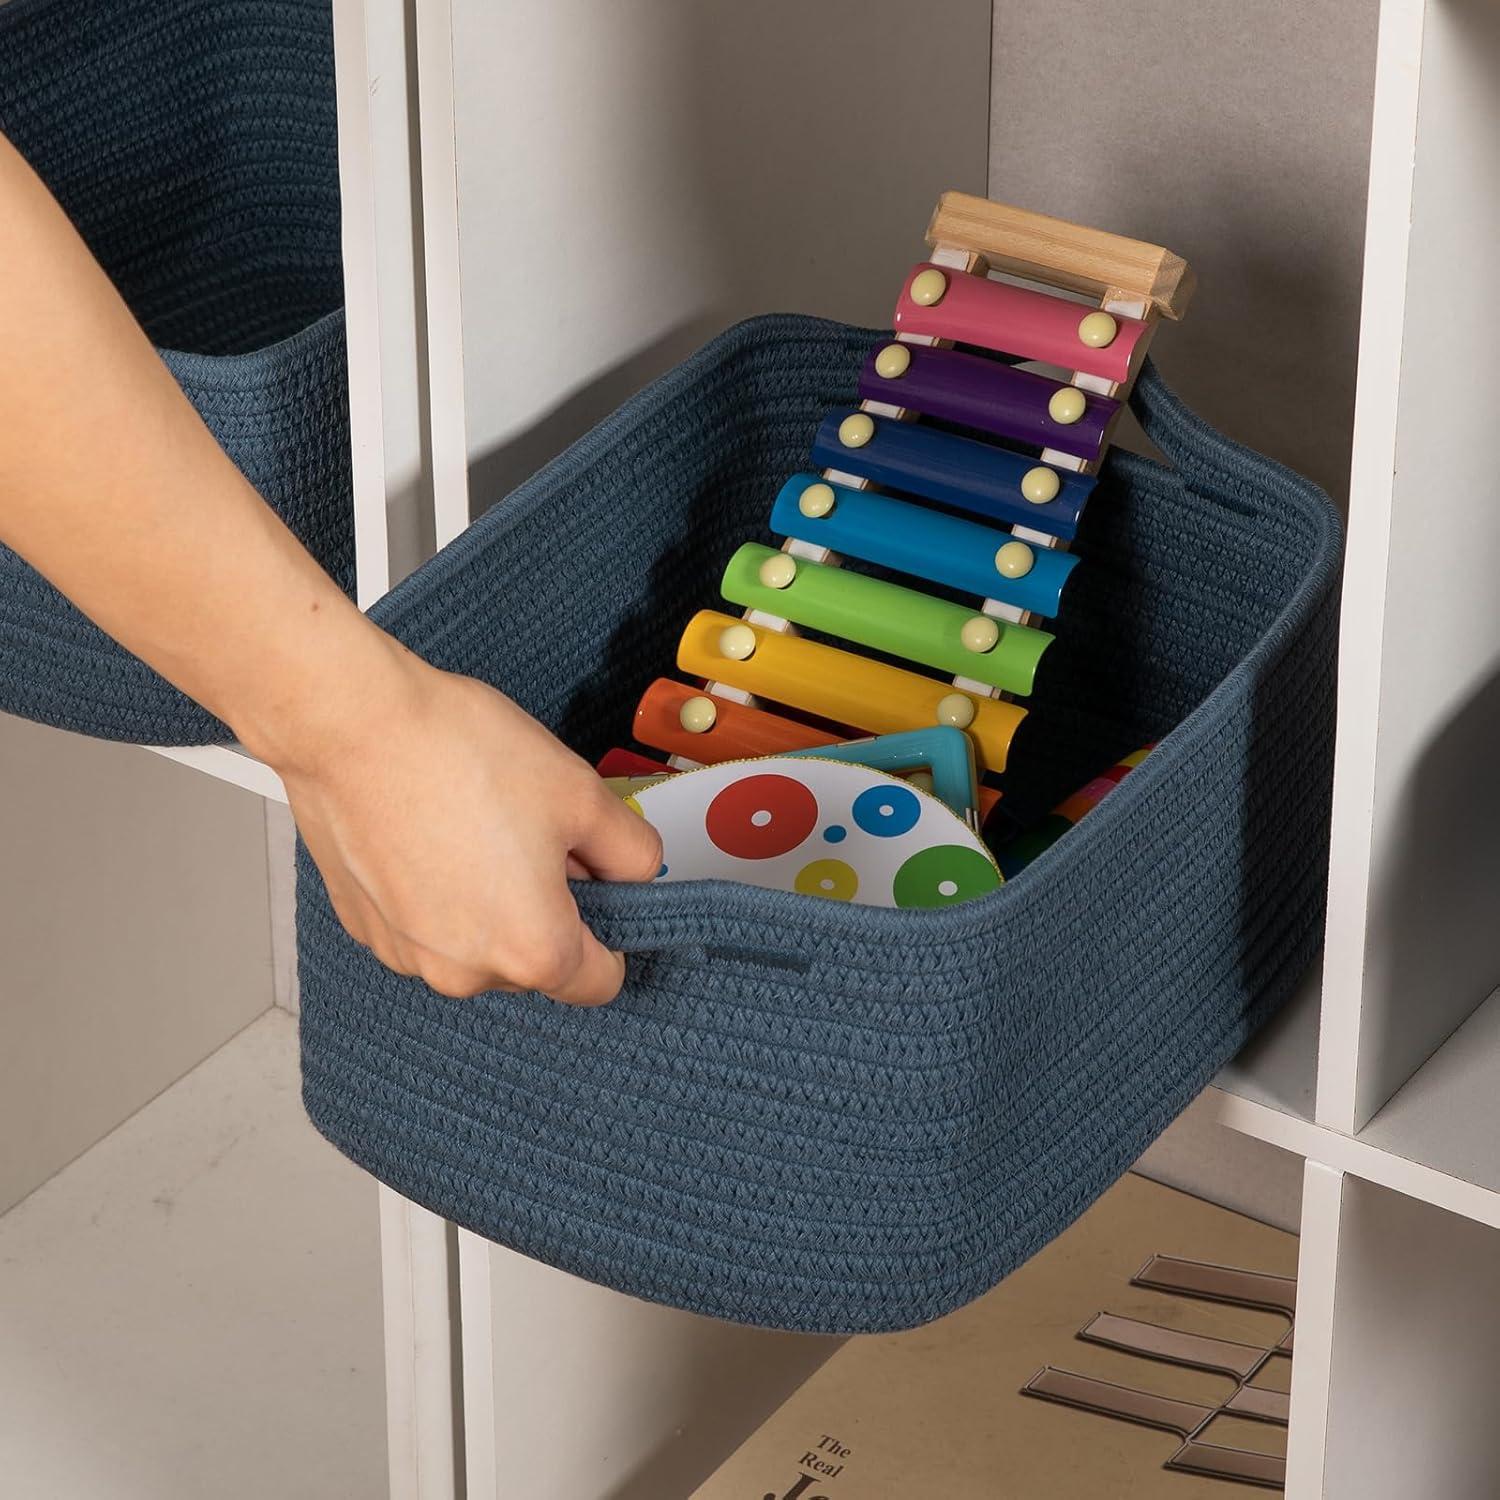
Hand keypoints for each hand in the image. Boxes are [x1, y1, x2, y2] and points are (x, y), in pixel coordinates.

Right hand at [260, 640, 661, 1005]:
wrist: (352, 725)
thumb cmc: (458, 755)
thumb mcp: (583, 794)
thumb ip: (632, 852)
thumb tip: (636, 874)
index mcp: (532, 951)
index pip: (601, 981)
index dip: (613, 928)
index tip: (601, 885)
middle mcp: (465, 972)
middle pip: (536, 960)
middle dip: (548, 905)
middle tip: (534, 832)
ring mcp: (407, 955)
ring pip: (479, 943)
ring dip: (491, 900)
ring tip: (477, 823)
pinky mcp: (366, 928)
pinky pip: (427, 924)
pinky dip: (439, 891)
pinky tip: (432, 830)